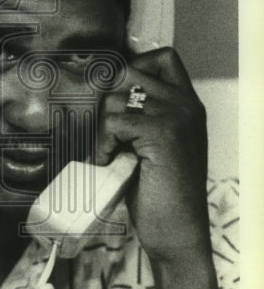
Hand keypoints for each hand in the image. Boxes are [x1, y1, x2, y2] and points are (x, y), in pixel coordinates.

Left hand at [93, 47, 209, 265]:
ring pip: (114, 100)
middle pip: (128, 71)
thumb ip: (141, 116)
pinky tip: (109, 162)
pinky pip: (113, 122)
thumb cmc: (160, 191)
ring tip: (110, 154)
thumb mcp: (153, 144)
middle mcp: (185, 104)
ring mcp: (176, 116)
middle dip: (107, 100)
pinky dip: (102, 143)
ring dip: (102, 129)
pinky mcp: (162, 133)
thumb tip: (101, 91)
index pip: (162, 57)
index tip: (115, 96)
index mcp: (187, 104)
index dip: (131, 66)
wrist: (176, 231)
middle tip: (106, 132)